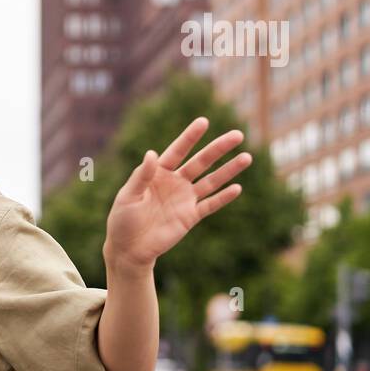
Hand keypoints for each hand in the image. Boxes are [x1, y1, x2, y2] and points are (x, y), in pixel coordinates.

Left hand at [104, 117, 251, 270]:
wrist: (128, 249)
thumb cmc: (122, 220)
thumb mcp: (128, 196)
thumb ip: (141, 176)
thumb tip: (152, 154)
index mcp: (157, 173)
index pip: (177, 151)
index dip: (190, 137)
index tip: (203, 121)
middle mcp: (175, 183)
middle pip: (200, 162)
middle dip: (218, 149)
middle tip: (237, 135)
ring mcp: (184, 199)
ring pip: (211, 181)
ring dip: (229, 170)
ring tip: (247, 157)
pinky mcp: (190, 217)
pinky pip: (210, 205)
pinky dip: (223, 197)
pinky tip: (237, 188)